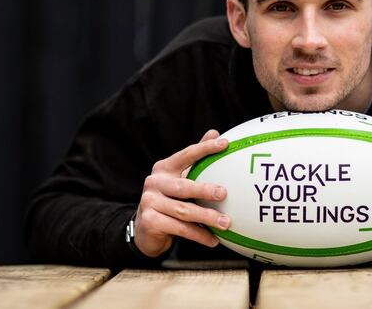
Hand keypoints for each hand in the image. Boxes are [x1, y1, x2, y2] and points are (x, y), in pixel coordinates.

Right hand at [133, 129, 230, 257]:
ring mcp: (149, 202)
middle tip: (224, 193)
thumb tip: (215, 132)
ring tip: (226, 223)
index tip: (225, 143)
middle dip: (205, 190)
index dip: (205, 148)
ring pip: (184, 211)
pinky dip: (198, 234)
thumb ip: (195, 158)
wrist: (145, 229)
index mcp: (164, 168)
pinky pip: (180, 228)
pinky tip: (213, 240)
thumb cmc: (169, 199)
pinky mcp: (150, 221)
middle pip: (184, 186)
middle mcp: (154, 182)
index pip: (186, 155)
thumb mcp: (179, 177)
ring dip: (207, 218)